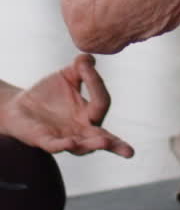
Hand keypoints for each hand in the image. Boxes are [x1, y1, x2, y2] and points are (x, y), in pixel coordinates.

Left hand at [3, 55, 134, 156]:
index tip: (85, 66)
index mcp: (88, 114)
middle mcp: (80, 130)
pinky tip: (70, 142)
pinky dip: (63, 145)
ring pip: (82, 146)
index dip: (96, 83)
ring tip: (105, 143)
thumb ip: (80, 67)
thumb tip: (89, 58)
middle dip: (116, 145)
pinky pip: (55, 146)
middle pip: (102, 139)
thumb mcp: (67, 76)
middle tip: (129, 151)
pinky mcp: (45, 141)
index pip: (101, 102)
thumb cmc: (48, 93)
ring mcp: (64, 137)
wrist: (19, 106)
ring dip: (93, 145)